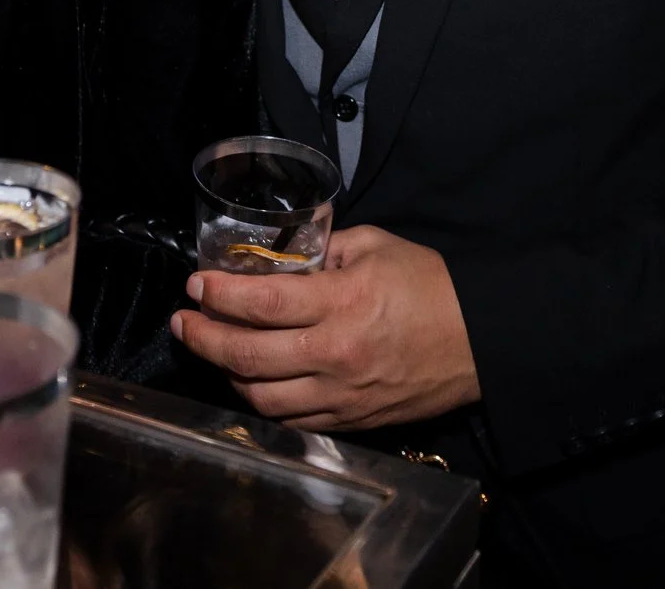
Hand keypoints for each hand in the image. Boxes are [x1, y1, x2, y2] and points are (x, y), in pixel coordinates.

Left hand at [171, 226, 480, 431]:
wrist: (480, 342)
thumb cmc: (430, 286)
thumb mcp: (376, 245)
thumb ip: (325, 243)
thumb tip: (283, 242)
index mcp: (341, 303)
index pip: (261, 302)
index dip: (219, 294)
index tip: (195, 285)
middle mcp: (334, 354)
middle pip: (247, 354)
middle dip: (203, 337)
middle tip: (183, 322)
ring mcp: (341, 394)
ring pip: (261, 396)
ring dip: (227, 373)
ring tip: (213, 350)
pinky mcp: (351, 421)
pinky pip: (291, 421)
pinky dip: (262, 403)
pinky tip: (250, 380)